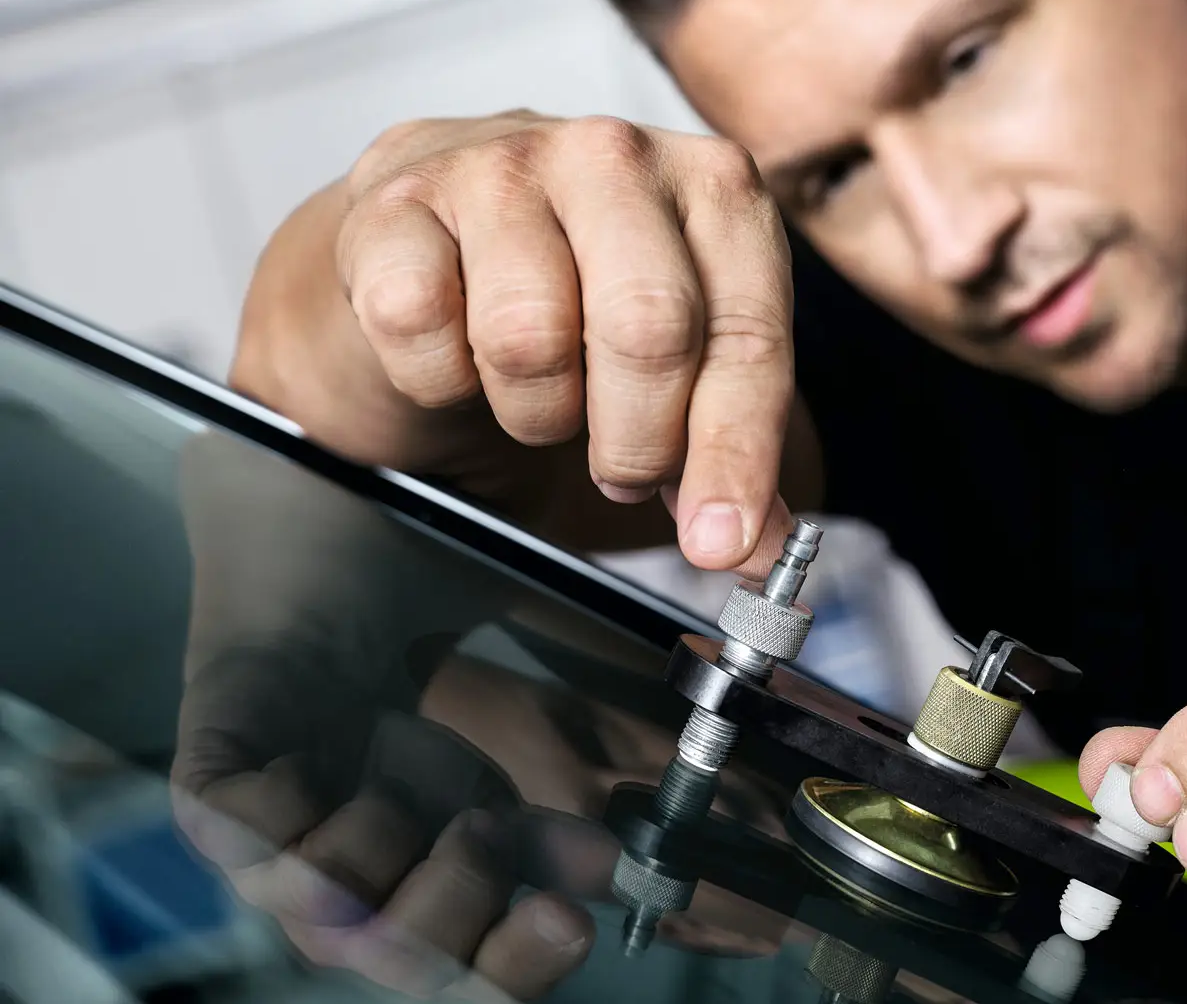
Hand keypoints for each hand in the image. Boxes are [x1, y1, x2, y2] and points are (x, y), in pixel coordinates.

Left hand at [172, 433, 601, 999]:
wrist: (336, 486)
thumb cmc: (438, 578)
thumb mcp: (544, 662)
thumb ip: (619, 725)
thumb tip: (713, 770)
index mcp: (438, 835)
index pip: (475, 950)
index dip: (526, 953)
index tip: (580, 916)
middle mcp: (362, 848)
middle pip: (402, 960)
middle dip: (467, 930)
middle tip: (506, 839)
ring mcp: (282, 822)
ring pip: (324, 921)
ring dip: (396, 876)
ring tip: (449, 804)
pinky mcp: (216, 777)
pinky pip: (238, 844)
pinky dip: (288, 826)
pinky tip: (326, 769)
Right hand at [306, 110, 795, 568]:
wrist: (428, 252)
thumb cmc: (572, 301)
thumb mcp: (677, 366)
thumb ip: (729, 449)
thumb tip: (755, 544)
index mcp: (715, 186)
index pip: (748, 331)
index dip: (736, 450)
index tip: (724, 541)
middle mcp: (613, 156)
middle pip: (647, 328)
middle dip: (638, 439)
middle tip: (623, 471)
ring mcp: (497, 165)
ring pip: (529, 339)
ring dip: (535, 410)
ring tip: (538, 397)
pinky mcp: (394, 202)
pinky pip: (420, 326)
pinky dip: (439, 379)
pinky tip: (458, 360)